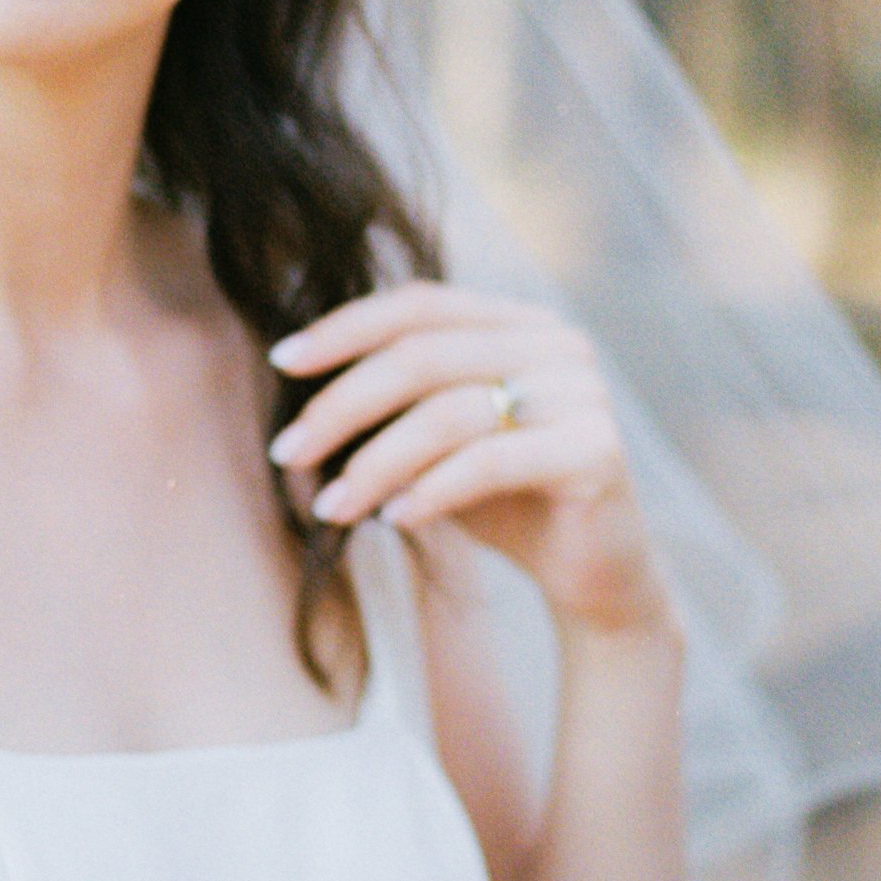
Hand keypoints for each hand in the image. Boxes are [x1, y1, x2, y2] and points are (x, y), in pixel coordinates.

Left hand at [268, 280, 674, 635]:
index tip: (283, 361)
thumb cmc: (506, 503)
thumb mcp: (438, 445)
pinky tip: (393, 518)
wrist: (594, 575)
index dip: (345, 328)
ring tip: (330, 506)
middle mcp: (556, 345)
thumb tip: (298, 394)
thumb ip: (393, 406)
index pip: (418, 305)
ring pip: (447, 413)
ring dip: (373, 462)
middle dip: (341, 405)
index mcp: (518, 324)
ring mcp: (583, 394)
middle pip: (421, 356)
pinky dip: (430, 490)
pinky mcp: (597, 451)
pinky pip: (489, 462)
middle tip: (288, 453)